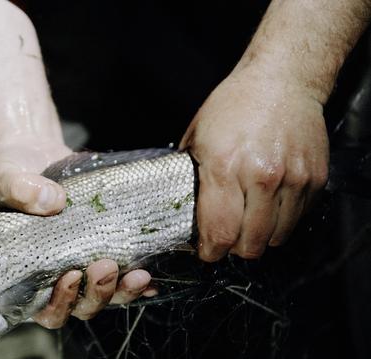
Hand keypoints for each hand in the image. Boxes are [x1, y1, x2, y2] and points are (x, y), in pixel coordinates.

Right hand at [0, 136, 154, 327]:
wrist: (33, 156)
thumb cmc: (11, 175)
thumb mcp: (8, 179)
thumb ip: (21, 190)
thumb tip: (52, 201)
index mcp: (27, 273)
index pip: (45, 309)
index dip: (61, 302)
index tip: (71, 275)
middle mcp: (57, 275)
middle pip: (82, 306)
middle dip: (98, 294)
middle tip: (105, 266)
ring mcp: (84, 262)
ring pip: (108, 295)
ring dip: (124, 290)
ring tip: (139, 274)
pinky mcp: (106, 246)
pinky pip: (126, 273)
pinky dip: (142, 281)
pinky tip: (153, 275)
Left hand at [179, 67, 328, 261]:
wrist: (282, 80)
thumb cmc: (235, 104)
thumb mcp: (197, 135)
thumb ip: (191, 175)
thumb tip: (184, 208)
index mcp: (225, 167)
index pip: (219, 232)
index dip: (211, 251)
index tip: (207, 252)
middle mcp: (261, 177)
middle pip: (250, 243)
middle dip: (234, 249)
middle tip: (226, 239)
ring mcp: (292, 179)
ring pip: (276, 237)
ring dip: (259, 238)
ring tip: (248, 223)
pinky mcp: (314, 179)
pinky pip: (297, 219)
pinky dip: (282, 222)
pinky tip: (269, 206)